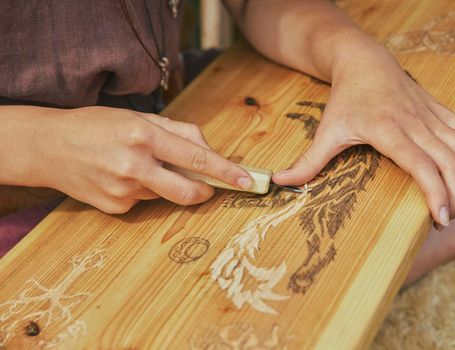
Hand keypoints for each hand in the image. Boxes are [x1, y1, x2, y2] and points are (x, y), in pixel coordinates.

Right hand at [38, 106, 251, 212]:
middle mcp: (134, 166)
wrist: (49, 147)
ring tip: (139, 165)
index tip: (246, 181)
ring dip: (165, 183)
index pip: (196, 158)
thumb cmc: (97, 126)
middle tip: (207, 186)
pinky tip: (122, 177)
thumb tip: (209, 150)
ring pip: (165, 194)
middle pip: (187, 192)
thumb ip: (179, 132)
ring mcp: (123, 191)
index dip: (225, 171)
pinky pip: (144, 201)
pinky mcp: (114, 207)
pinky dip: (144, 190)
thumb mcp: (139, 117)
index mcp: (143, 137)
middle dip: (204, 192)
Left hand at [273, 41, 454, 226]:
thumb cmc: (345, 99)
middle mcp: (415, 122)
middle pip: (450, 161)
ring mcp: (432, 115)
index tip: (439, 217)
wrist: (364, 62)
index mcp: (388, 130)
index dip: (436, 192)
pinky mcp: (441, 110)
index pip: (421, 163)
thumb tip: (279, 182)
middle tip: (446, 218)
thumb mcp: (326, 130)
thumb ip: (308, 161)